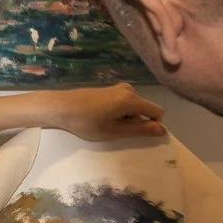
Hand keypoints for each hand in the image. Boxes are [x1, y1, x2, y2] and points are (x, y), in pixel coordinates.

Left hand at [27, 84, 165, 142]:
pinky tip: (99, 117)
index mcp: (131, 99)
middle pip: (144, 109)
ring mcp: (117, 88)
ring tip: (104, 123)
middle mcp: (128, 90)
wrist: (60, 107)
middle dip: (135, 122)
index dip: (152, 125)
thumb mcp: (114, 131)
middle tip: (113, 129)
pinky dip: (117, 112)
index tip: (135, 134)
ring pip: (133, 107)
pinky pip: (123, 103)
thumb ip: (139, 130)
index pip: (157, 111)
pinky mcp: (108, 89)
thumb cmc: (86, 122)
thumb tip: (162, 129)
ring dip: (125, 118)